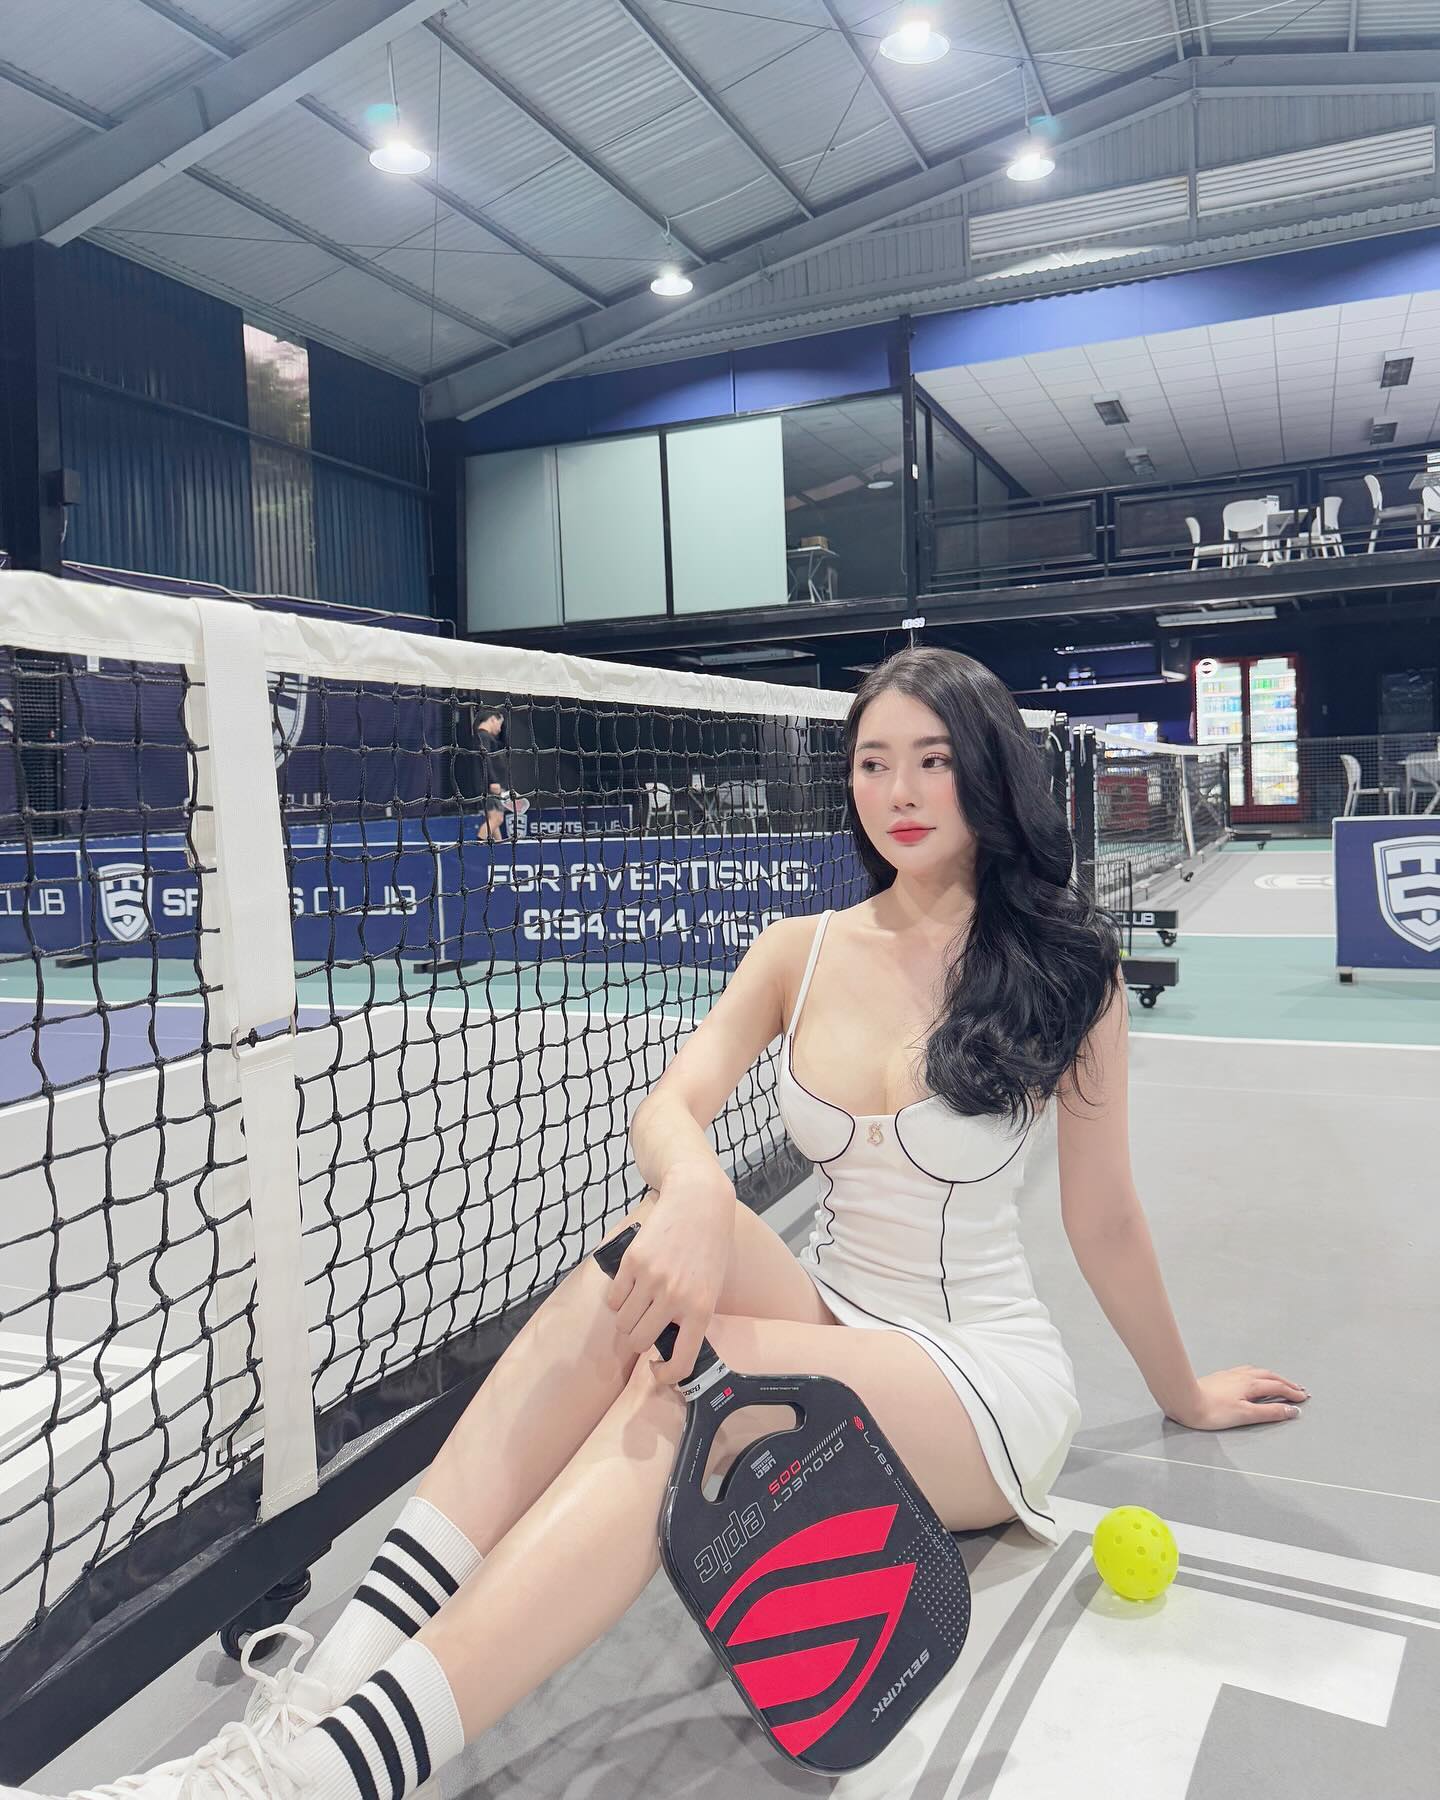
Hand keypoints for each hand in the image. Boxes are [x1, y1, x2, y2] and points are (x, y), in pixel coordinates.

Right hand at [606, 1171, 734, 1386]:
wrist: (698, 1201)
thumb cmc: (709, 1246)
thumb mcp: (712, 1286)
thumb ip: (692, 1315)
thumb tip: (666, 1345)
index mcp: (700, 1309)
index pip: (681, 1361)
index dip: (666, 1376)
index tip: (657, 1370)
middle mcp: (675, 1298)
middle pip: (638, 1341)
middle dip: (637, 1340)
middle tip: (643, 1327)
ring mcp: (651, 1279)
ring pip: (622, 1322)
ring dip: (626, 1319)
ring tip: (637, 1304)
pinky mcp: (632, 1262)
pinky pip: (614, 1298)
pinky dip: (618, 1298)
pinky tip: (630, 1286)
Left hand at [1169, 1366, 1309, 1430]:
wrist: (1184, 1400)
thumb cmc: (1212, 1411)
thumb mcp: (1245, 1415)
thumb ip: (1270, 1412)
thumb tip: (1291, 1410)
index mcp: (1250, 1384)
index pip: (1277, 1387)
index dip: (1292, 1393)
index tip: (1303, 1398)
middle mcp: (1242, 1376)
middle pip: (1270, 1377)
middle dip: (1286, 1383)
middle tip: (1298, 1389)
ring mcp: (1231, 1375)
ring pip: (1258, 1372)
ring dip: (1272, 1377)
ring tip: (1280, 1382)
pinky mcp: (1221, 1377)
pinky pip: (1246, 1371)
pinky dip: (1258, 1374)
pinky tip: (1252, 1377)